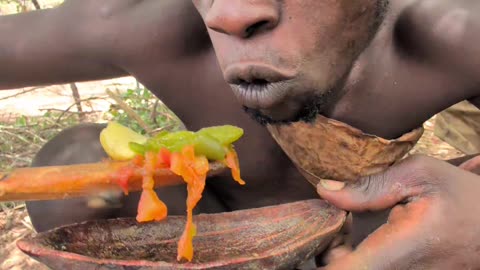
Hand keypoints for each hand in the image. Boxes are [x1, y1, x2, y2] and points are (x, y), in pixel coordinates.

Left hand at [317, 155, 479, 269]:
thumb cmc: (462, 197)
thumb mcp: (420, 175)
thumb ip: (369, 186)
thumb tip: (325, 190)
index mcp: (399, 250)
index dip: (322, 256)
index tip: (317, 233)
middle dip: (326, 250)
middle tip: (329, 221)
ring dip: (339, 255)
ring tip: (342, 226)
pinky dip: (356, 258)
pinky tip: (357, 237)